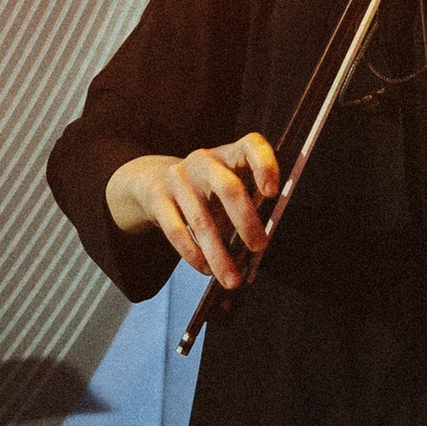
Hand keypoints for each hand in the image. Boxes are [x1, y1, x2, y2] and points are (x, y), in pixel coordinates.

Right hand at [107, 134, 280, 290]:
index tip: (272, 192)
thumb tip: (261, 244)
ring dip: (219, 254)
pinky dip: (194, 255)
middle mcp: (204, 161)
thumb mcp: (228, 186)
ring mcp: (178, 178)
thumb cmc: (207, 191)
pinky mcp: (158, 198)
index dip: (264, 165)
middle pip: (228, 187)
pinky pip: (177, 232)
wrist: (154, 181)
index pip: (251, 146)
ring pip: (201, 221)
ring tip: (232, 280)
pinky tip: (207, 270)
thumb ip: (248, 205)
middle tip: (259, 247)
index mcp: (229, 154)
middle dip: (246, 220)